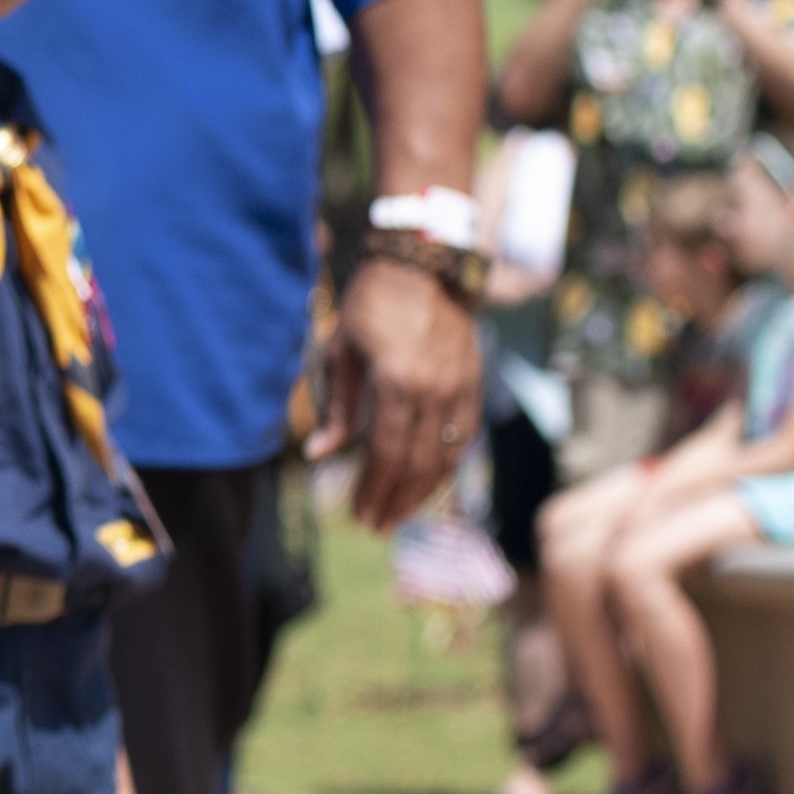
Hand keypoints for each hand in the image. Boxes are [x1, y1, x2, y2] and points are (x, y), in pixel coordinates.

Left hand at [328, 254, 482, 528]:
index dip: (373, 488)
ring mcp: (461, 388)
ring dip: (422, 491)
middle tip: (375, 525)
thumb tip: (318, 454)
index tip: (358, 514)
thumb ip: (335, 406)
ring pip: (447, 456)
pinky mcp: (474, 384)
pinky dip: (447, 465)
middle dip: (395, 499)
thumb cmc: (372, 305)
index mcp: (398, 382)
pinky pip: (464, 437)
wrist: (425, 268)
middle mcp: (435, 391)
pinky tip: (428, 482)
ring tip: (398, 514)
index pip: (386, 452)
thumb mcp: (341, 350)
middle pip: (417, 462)